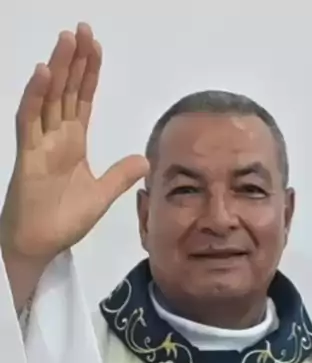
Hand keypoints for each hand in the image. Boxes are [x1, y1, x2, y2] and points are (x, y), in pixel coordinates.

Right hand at [0, 22, 148, 307]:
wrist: (40, 244)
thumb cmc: (63, 220)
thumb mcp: (100, 195)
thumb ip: (120, 176)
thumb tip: (144, 160)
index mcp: (72, 143)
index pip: (82, 100)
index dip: (88, 74)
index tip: (95, 48)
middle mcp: (55, 137)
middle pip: (66, 91)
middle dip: (75, 60)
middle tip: (82, 30)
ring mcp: (39, 144)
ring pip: (48, 98)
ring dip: (57, 69)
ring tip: (67, 40)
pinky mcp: (28, 156)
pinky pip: (29, 120)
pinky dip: (35, 96)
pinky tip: (43, 73)